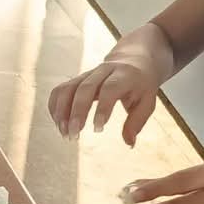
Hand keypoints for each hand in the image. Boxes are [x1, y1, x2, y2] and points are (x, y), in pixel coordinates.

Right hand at [48, 30, 169, 141]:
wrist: (133, 60)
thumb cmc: (141, 85)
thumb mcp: (148, 101)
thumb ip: (137, 122)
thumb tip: (129, 143)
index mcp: (124, 75)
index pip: (110, 89)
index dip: (102, 108)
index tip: (98, 129)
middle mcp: (103, 71)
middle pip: (84, 88)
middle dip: (77, 113)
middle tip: (74, 135)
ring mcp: (87, 74)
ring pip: (68, 88)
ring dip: (62, 112)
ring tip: (64, 133)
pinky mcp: (76, 79)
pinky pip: (60, 90)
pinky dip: (55, 107)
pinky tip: (59, 124)